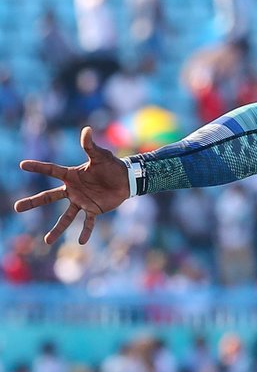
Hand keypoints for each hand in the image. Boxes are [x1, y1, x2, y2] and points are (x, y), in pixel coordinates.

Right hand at [15, 126, 128, 244]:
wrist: (125, 179)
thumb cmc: (111, 165)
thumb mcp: (100, 155)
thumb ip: (91, 146)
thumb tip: (86, 130)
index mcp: (71, 175)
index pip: (51, 170)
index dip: (38, 167)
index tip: (22, 165)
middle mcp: (72, 190)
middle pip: (48, 197)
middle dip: (33, 202)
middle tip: (17, 208)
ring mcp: (81, 201)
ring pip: (66, 217)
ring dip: (57, 229)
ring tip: (47, 241)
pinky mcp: (93, 209)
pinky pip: (88, 222)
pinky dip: (85, 231)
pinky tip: (81, 242)